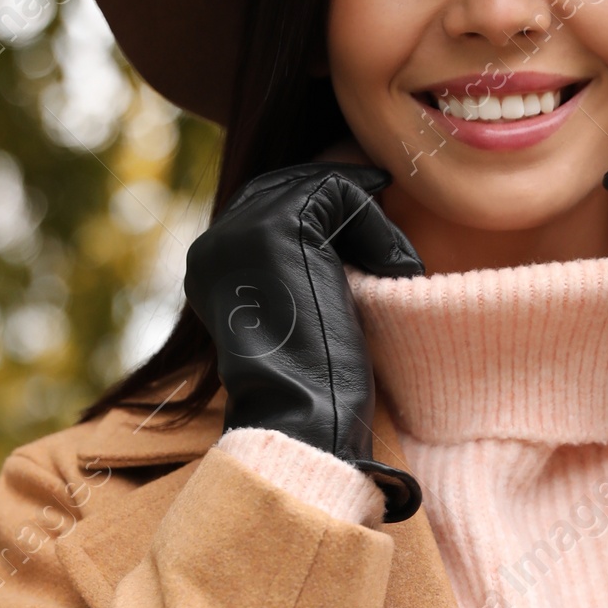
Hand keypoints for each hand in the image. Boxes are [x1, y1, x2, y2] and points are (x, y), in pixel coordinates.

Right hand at [184, 162, 425, 521]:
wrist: (305, 422)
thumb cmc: (314, 391)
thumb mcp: (297, 319)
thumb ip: (298, 274)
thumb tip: (344, 239)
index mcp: (210, 268)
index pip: (265, 207)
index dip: (322, 208)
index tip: (370, 227)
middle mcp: (213, 244)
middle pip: (287, 185)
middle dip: (344, 201)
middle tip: (389, 223)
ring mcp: (240, 232)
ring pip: (318, 188)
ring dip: (369, 223)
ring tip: (397, 267)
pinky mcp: (277, 228)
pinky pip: (341, 194)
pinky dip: (378, 228)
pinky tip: (394, 269)